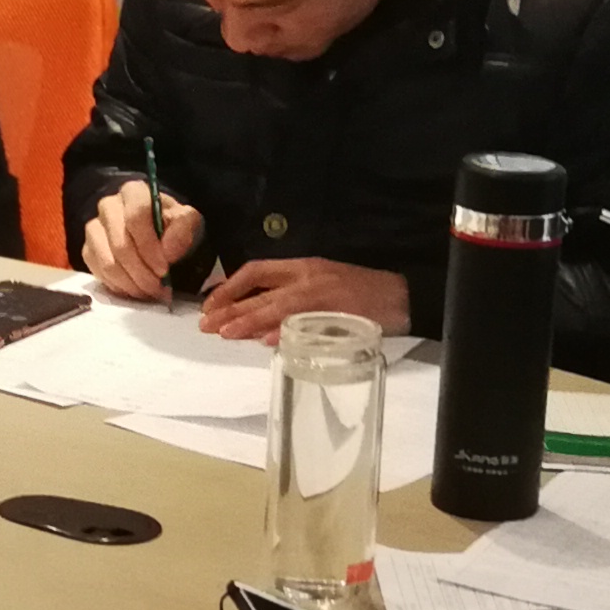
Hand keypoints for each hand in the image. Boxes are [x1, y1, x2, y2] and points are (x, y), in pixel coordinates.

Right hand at [80, 180, 203, 302]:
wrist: (159, 236)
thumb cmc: (172, 226)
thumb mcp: (188, 222)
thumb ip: (183, 229)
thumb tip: (168, 251)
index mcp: (134, 192)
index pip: (136, 217)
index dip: (149, 247)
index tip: (164, 270)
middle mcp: (109, 206)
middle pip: (120, 245)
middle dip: (142, 273)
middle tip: (160, 288)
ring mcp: (94, 228)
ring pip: (108, 262)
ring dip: (132, 283)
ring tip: (150, 292)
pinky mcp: (88, 250)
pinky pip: (99, 272)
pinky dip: (120, 287)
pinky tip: (136, 289)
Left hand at [199, 257, 409, 340]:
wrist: (404, 296)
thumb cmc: (360, 294)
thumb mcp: (321, 285)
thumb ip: (291, 300)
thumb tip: (258, 324)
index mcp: (302, 267)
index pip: (256, 271)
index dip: (229, 286)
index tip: (209, 305)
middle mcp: (308, 277)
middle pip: (261, 291)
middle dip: (230, 308)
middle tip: (205, 325)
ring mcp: (324, 295)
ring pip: (278, 306)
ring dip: (249, 320)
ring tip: (225, 333)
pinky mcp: (340, 313)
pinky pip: (307, 323)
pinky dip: (287, 332)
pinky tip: (268, 342)